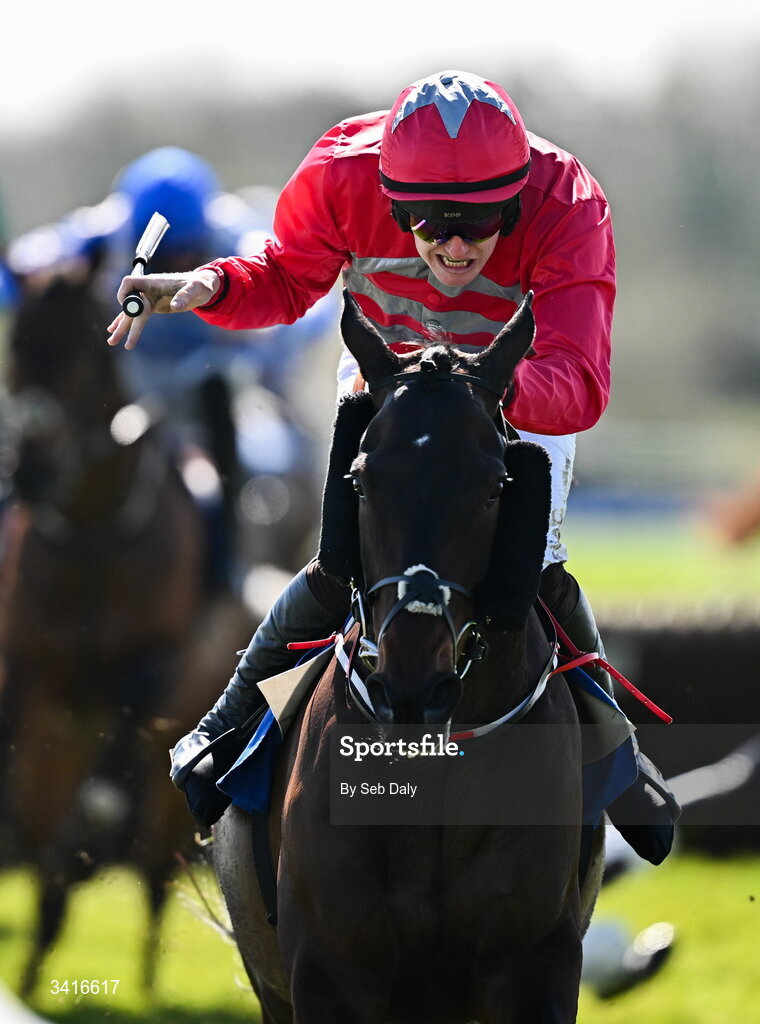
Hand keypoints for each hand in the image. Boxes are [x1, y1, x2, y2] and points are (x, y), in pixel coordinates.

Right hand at [106, 268, 220, 349]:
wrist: (204, 286)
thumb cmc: (201, 284)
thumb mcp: (196, 288)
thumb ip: (185, 295)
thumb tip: (175, 306)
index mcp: (154, 282)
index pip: (130, 283)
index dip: (126, 295)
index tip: (129, 309)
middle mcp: (148, 290)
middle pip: (130, 306)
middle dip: (122, 323)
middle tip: (114, 340)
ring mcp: (149, 298)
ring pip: (131, 313)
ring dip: (122, 327)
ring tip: (112, 342)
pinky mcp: (153, 306)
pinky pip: (136, 315)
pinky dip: (127, 323)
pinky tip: (117, 331)